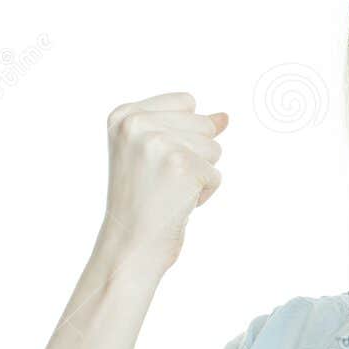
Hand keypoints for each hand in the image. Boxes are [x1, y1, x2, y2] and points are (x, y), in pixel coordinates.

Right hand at [95, 91, 227, 270]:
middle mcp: (137, 124)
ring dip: (199, 175)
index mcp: (124, 115)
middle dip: (194, 156)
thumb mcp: (154, 154)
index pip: (186, 102)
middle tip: (162, 181)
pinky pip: (215, 175)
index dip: (184, 136)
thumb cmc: (142, 203)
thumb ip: (187, 127)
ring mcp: (159, 142)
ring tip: (169, 191)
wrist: (131, 245)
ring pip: (213, 148)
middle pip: (203, 124)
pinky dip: (203, 194)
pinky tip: (177, 204)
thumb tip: (224, 117)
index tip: (157, 162)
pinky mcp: (181, 165)